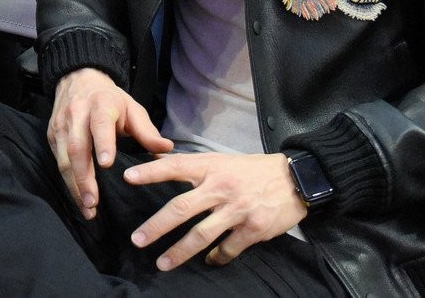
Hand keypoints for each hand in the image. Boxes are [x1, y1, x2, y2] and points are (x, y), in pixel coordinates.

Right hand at [48, 68, 172, 219]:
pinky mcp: (52, 136)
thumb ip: (147, 131)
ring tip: (88, 208)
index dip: (103, 143)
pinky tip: (79, 199)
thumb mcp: (132, 108)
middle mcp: (77, 113)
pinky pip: (57, 162)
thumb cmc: (111, 99)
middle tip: (94, 202)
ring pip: (64, 158)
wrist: (78, 79)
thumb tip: (167, 150)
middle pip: (77, 147)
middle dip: (84, 177)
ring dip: (74, 185)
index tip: (107, 165)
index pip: (100, 123)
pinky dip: (68, 183)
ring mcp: (61, 125)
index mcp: (101, 104)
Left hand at [125, 152, 306, 269]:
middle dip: (157, 226)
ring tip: (162, 263)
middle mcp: (221, 187)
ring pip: (201, 234)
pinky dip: (216, 257)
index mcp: (211, 167)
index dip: (151, 172)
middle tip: (138, 239)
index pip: (175, 166)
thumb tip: (163, 163)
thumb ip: (196, 166)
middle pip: (181, 208)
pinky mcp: (253, 228)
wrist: (297, 178)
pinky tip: (208, 261)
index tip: (127, 178)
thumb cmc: (254, 170)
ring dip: (179, 251)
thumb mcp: (223, 161)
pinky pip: (228, 249)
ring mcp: (237, 209)